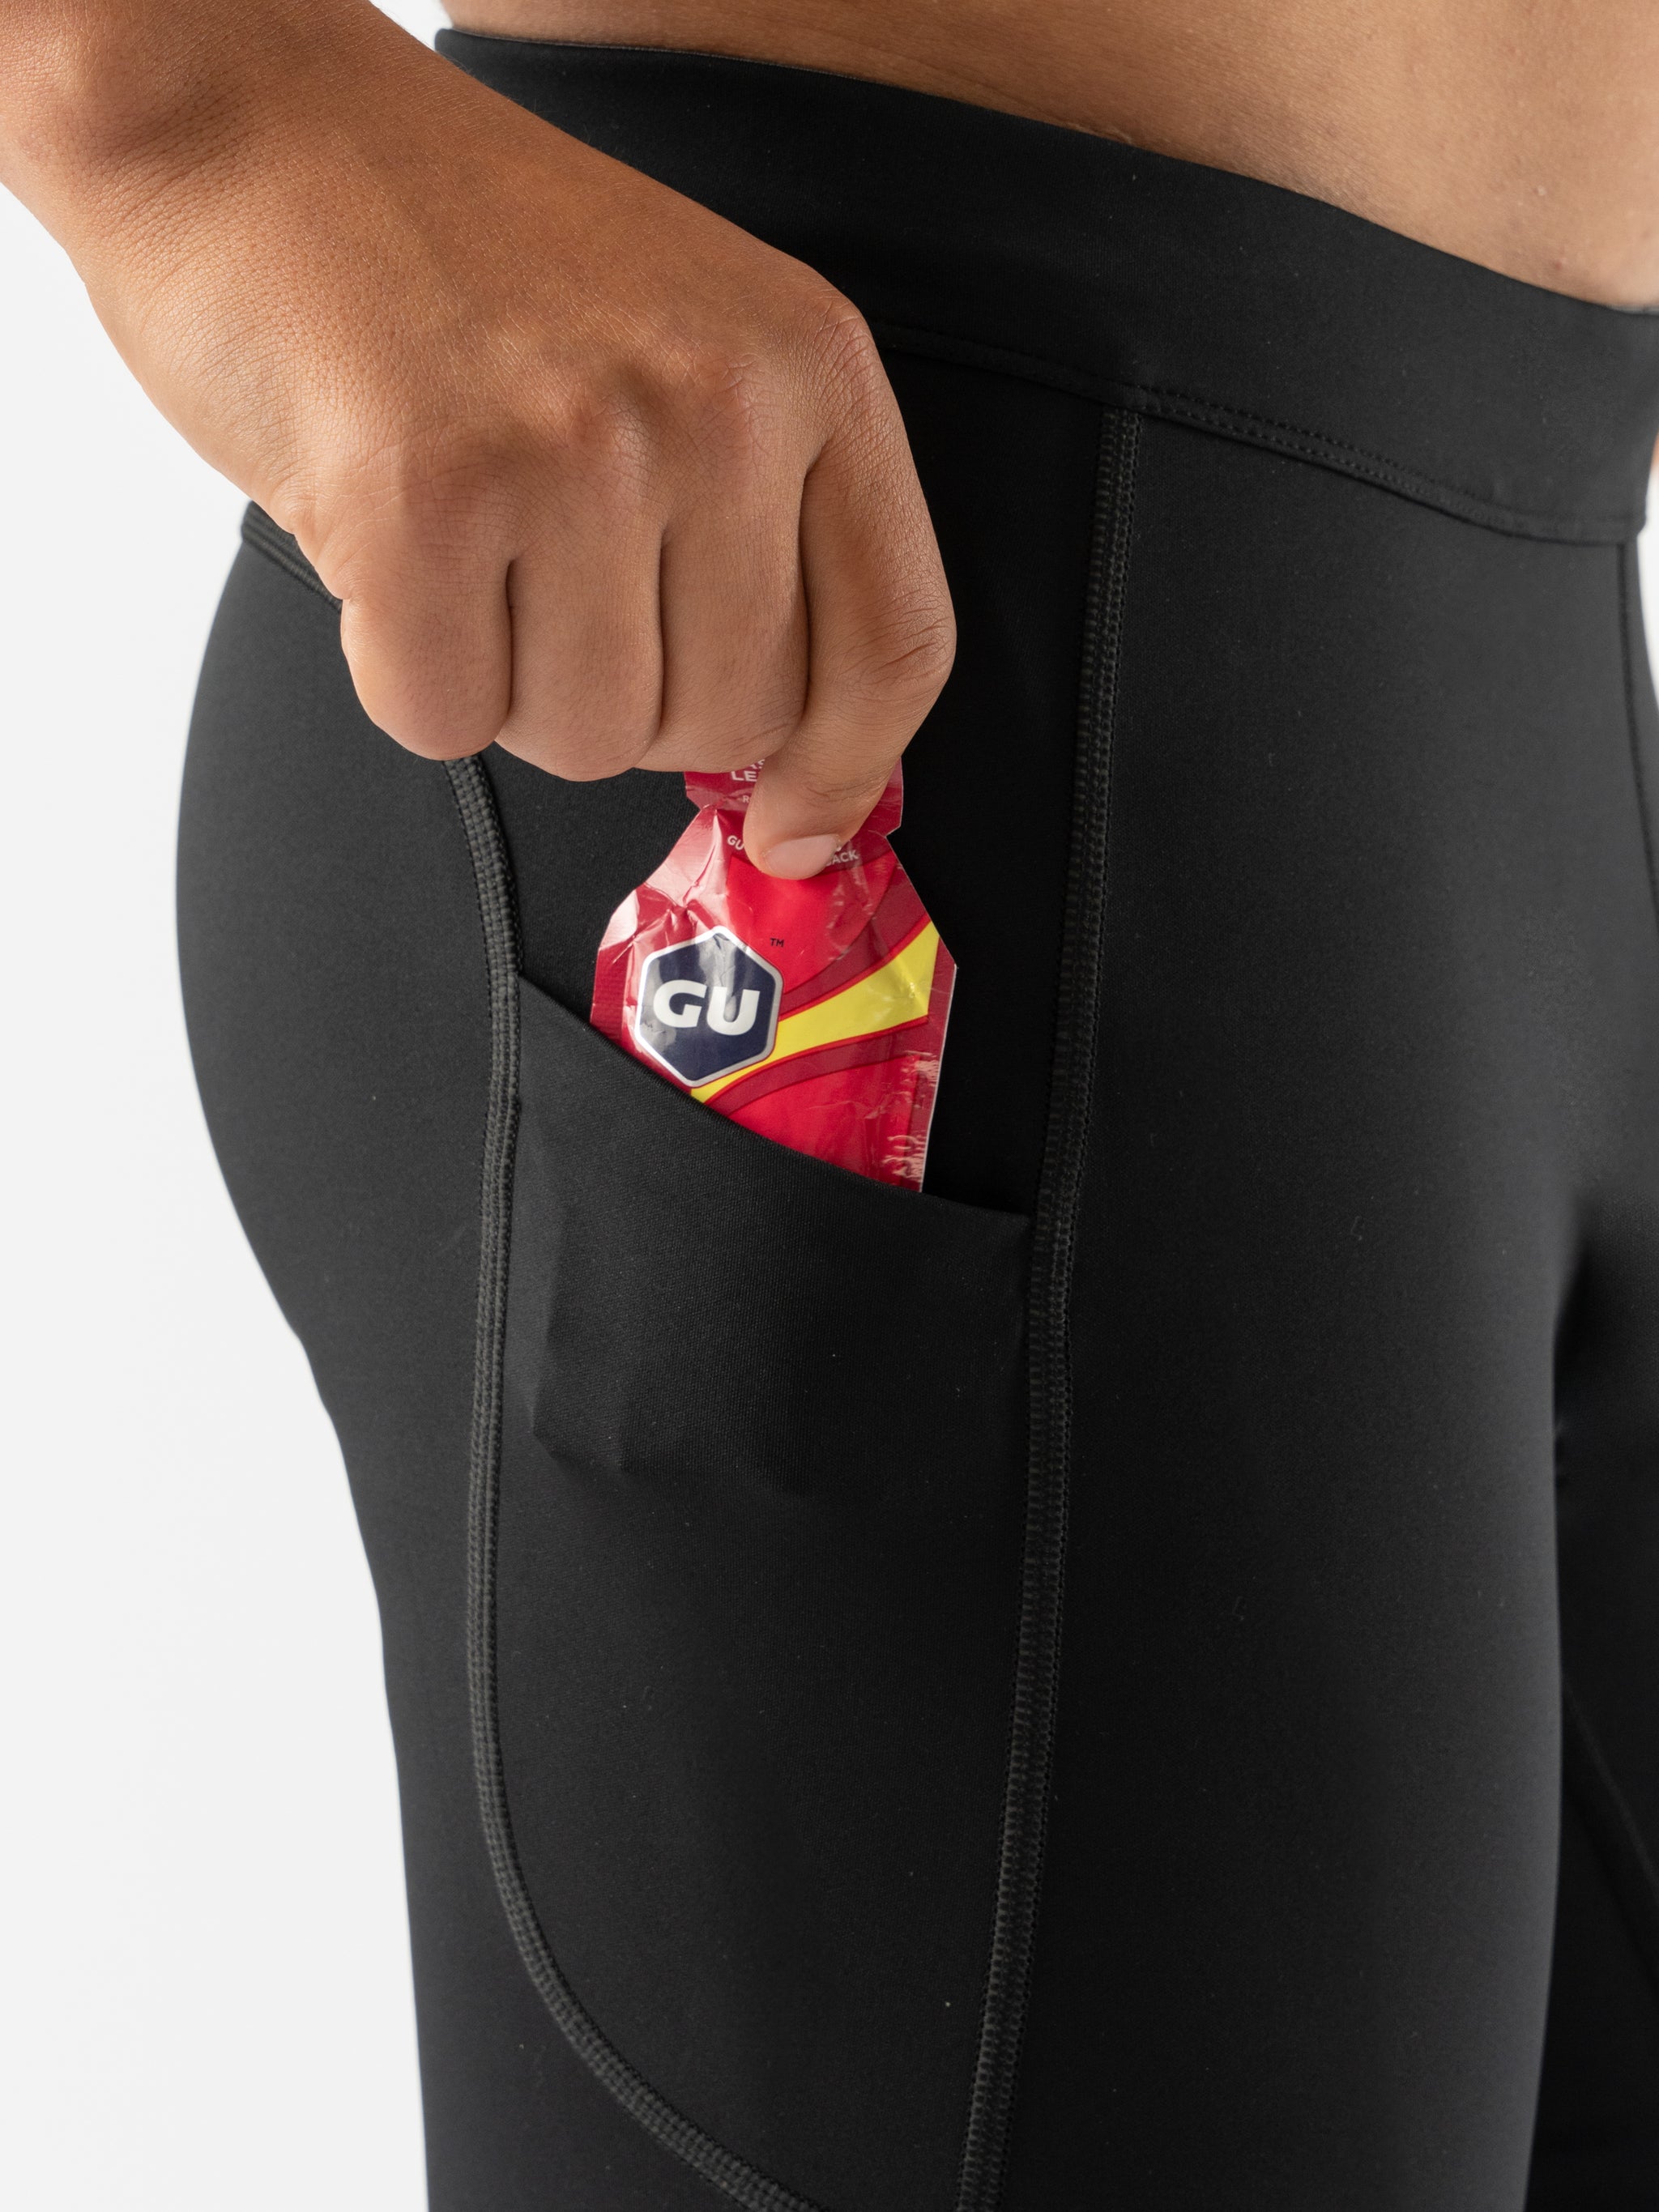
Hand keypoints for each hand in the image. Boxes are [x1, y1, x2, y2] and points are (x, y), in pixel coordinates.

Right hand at [4, 0, 953, 872]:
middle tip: (542, 576)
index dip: (849, 770)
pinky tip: (382, 543)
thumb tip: (796, 781)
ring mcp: (576, 446)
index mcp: (809, 362)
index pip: (895, 639)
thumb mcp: (681, 347)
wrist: (249, 116)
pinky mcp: (425, 496)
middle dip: (629, 695)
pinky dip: (399, 669)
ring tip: (463, 537)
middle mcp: (718, 403)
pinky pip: (445, 717)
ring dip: (509, 684)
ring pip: (591, 739)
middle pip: (729, 718)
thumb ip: (762, 531)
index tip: (795, 830)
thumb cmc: (459, 255)